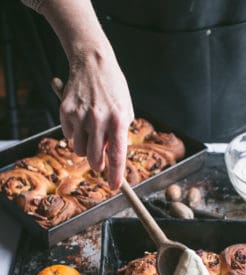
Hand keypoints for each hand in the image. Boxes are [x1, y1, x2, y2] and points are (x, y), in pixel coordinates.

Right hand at [59, 45, 133, 189]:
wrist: (93, 62)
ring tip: (90, 135)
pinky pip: (68, 136)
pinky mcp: (65, 111)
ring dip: (84, 150)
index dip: (115, 175)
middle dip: (97, 165)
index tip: (114, 187)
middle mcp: (99, 119)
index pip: (116, 155)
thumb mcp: (125, 110)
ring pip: (78, 151)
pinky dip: (74, 135)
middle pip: (94, 158)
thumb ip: (119, 134)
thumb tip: (109, 156)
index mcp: (118, 120)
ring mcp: (80, 115)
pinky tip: (80, 121)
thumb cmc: (113, 89)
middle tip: (99, 163)